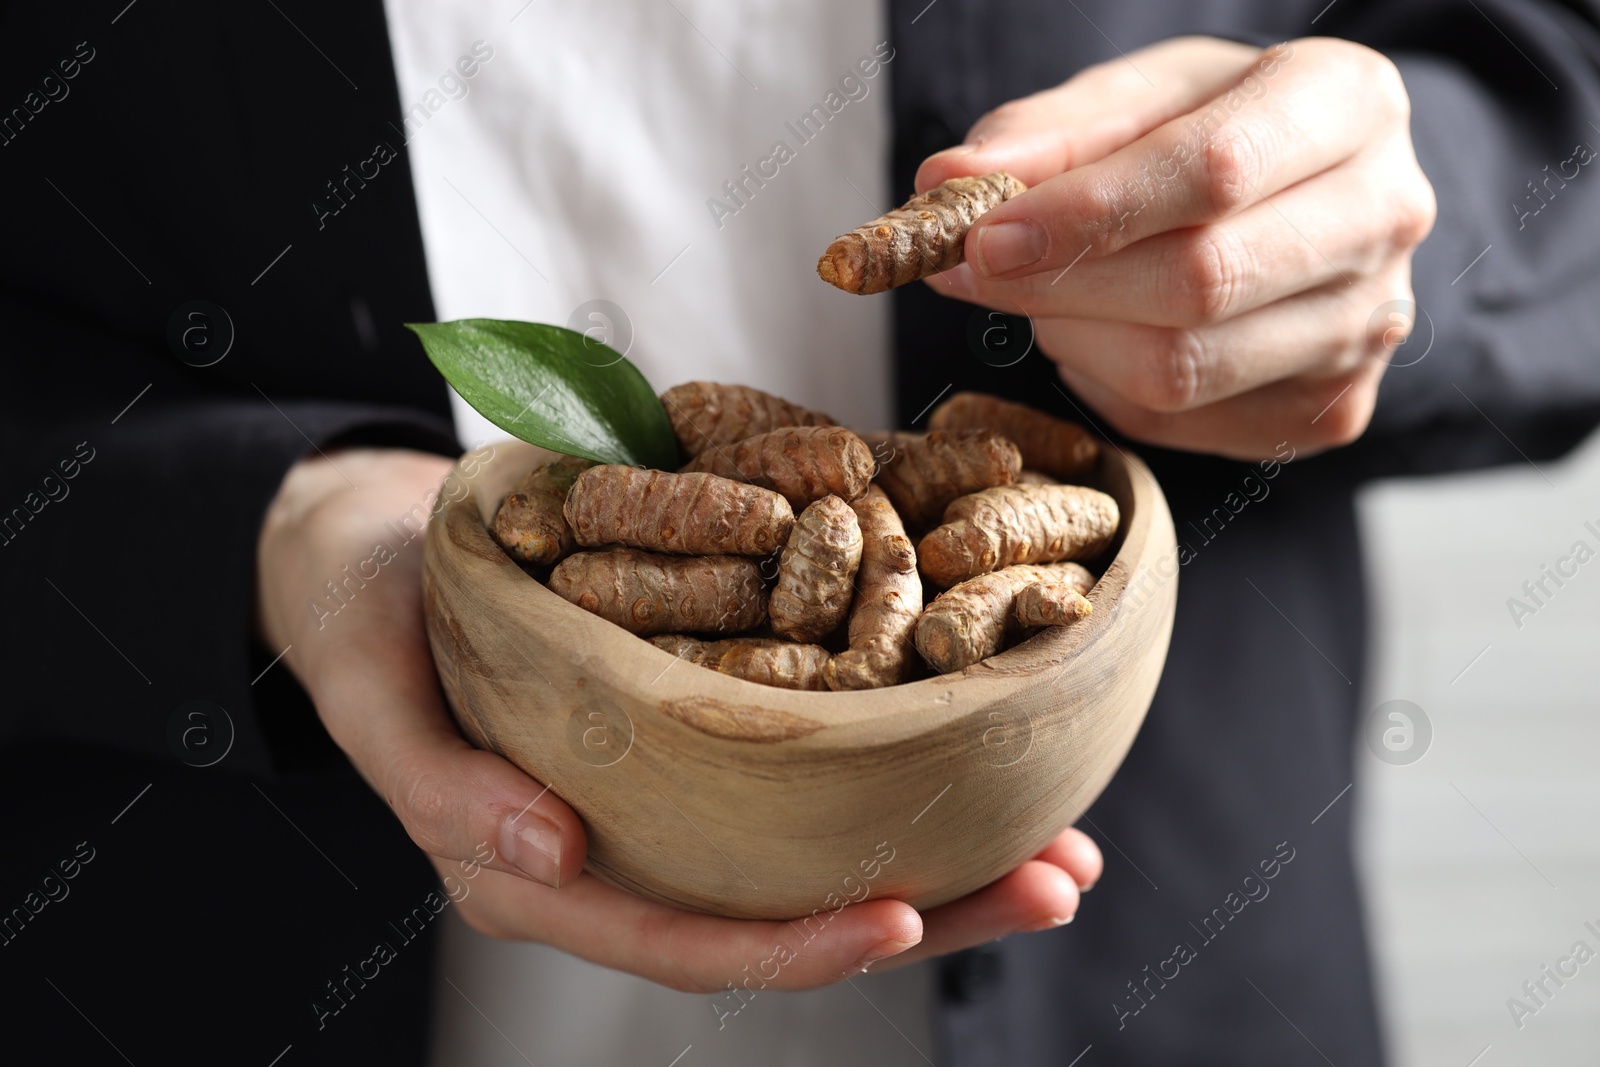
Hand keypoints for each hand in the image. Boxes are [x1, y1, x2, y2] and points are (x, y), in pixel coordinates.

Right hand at [256, 448, 1102, 990]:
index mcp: (537, 875)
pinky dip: (898, 776)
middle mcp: (619, 856)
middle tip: (1057, 884)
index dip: (795, 946)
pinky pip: (807, 780)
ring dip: (945, 863)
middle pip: (785, 919)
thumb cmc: (363, 619)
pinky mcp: (699, 742)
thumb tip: (550, 859)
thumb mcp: (372, 694)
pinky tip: (982, 757)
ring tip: (1065, 848)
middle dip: (929, 915)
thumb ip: (441, 788)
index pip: (684, 942)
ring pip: (815, 861)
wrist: (374, 545)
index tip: (905, 916)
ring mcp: (668, 804)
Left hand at [918, 36, 1436, 459]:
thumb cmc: (1213, 129)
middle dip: (1060, 286)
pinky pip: (1186, 426)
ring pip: (1185, 371)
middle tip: (975, 273)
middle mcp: (1386, 216)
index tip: (984, 237)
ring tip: (1050, 296)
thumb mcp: (1136, 97)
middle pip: (1200, 283)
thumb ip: (1044, 134)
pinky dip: (1109, 390)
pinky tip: (1100, 338)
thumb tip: (945, 181)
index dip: (1085, 214)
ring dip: (1077, 340)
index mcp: (1349, 103)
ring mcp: (1370, 326)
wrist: (1303, 193)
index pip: (1213, 171)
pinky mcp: (1335, 409)